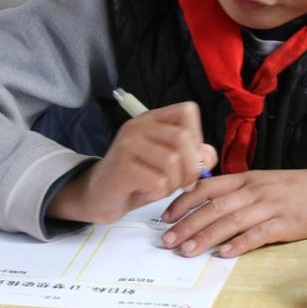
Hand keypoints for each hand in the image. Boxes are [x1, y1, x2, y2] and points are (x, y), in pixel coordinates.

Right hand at [46, 102, 216, 223]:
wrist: (98, 196)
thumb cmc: (138, 179)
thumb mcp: (170, 165)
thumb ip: (193, 156)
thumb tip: (207, 156)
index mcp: (152, 119)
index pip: (187, 111)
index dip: (198, 136)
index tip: (192, 157)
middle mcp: (138, 126)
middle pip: (184, 138)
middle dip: (193, 167)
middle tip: (186, 183)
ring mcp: (127, 145)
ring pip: (173, 162)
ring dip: (175, 183)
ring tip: (163, 188)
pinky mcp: (121, 168)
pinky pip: (158, 182)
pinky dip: (160, 193)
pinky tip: (147, 192)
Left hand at [158, 165, 306, 257]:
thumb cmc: (301, 189)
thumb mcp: (266, 183)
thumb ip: (240, 193)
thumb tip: (209, 209)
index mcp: (247, 179)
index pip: (207, 187)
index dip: (183, 201)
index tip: (165, 217)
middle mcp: (254, 190)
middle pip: (213, 207)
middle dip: (186, 224)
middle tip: (167, 241)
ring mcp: (270, 206)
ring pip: (230, 221)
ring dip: (205, 237)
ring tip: (187, 251)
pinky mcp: (286, 224)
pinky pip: (257, 234)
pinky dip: (238, 244)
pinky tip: (223, 254)